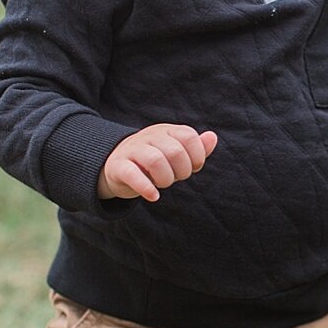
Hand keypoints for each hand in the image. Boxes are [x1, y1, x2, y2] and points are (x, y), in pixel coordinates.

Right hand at [99, 124, 218, 201]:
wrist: (114, 165)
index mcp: (165, 131)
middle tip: (176, 178)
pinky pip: (133, 174)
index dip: (197, 156)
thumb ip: (196, 147)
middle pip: (175, 151)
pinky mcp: (118, 166)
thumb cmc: (152, 162)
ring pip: (155, 160)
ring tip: (162, 185)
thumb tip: (212, 137)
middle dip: (182, 171)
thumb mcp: (175, 153)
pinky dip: (146, 188)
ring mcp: (132, 150)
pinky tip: (153, 196)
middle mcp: (149, 137)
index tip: (192, 168)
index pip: (189, 136)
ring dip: (165, 179)